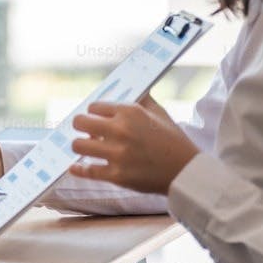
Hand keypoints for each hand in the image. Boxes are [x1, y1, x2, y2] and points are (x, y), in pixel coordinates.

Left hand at [68, 97, 197, 194]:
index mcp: (130, 112)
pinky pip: (87, 170)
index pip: (94, 106)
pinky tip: (75, 166)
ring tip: (85, 147)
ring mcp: (117, 154)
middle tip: (86, 131)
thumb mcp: (159, 112)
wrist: (186, 172)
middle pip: (80, 122)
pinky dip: (79, 169)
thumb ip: (141, 98)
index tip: (95, 118)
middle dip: (81, 125)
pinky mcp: (117, 176)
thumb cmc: (174, 140)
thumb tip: (131, 86)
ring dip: (80, 146)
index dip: (94, 113)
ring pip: (78, 145)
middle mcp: (121, 131)